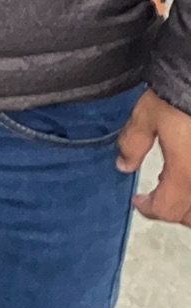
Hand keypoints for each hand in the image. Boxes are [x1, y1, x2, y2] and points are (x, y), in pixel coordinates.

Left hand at [119, 89, 190, 223]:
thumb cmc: (179, 96)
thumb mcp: (147, 116)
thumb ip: (133, 143)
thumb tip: (123, 165)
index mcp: (186, 176)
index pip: (168, 209)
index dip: (150, 209)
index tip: (138, 200)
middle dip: (175, 211)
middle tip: (158, 193)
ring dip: (190, 203)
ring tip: (178, 183)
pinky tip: (190, 169)